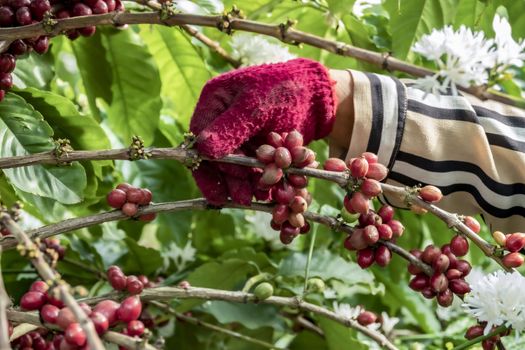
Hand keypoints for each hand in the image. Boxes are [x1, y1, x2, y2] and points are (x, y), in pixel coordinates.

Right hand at [190, 58, 336, 204]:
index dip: (209, 168)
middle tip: (244, 199)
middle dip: (231, 180)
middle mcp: (222, 119)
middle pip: (217, 157)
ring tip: (260, 196)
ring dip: (247, 183)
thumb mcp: (256, 106)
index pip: (200, 141)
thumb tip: (203, 150)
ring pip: (236, 165)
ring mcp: (240, 133)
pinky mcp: (257, 144)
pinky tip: (270, 190)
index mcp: (214, 101)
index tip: (223, 187)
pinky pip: (254, 165)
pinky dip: (261, 177)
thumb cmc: (284, 88)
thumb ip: (230, 128)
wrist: (317, 92)